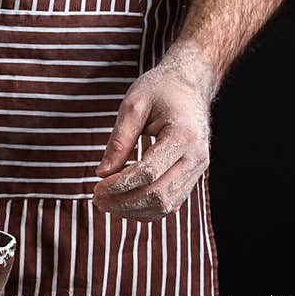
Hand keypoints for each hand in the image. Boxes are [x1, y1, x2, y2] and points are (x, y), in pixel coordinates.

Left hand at [93, 46, 215, 220]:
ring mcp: (198, 169)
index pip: (148, 173)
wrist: (190, 84)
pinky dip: (145, 209)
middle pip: (158, 195)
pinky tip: (123, 202)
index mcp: (183, 135)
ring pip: (165, 206)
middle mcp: (196, 156)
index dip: (119, 185)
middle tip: (97, 199)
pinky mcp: (193, 176)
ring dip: (132, 210)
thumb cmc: (161, 89)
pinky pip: (170, 204)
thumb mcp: (134, 105)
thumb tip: (101, 173)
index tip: (96, 187)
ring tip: (106, 203)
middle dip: (123, 202)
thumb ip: (118, 140)